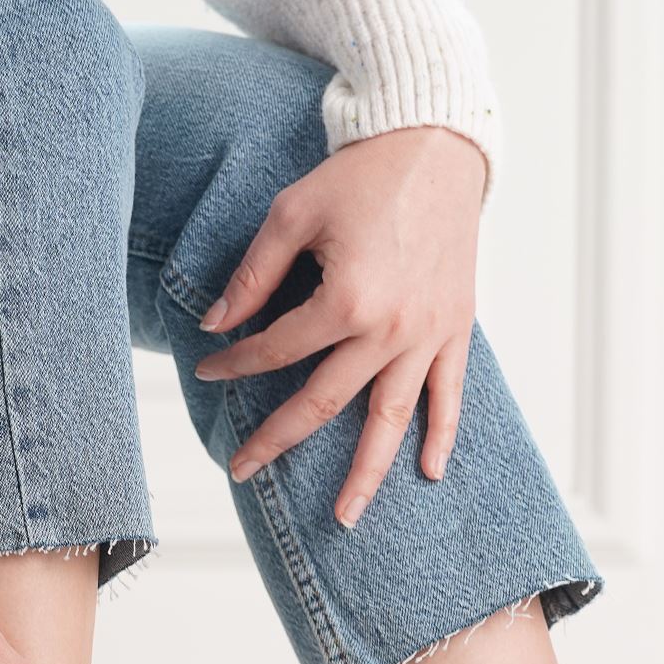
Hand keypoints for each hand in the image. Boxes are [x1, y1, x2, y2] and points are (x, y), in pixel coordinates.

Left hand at [195, 126, 485, 525]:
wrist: (436, 147)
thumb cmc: (362, 175)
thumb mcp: (292, 212)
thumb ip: (253, 274)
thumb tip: (217, 324)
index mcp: (344, 300)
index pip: (276, 350)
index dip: (235, 363)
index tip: (209, 372)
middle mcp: (387, 331)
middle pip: (322, 404)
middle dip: (276, 441)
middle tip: (241, 470)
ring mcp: (426, 337)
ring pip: (389, 421)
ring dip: (365, 474)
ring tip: (344, 516)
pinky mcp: (455, 331)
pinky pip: (448, 396)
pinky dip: (440, 436)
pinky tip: (427, 472)